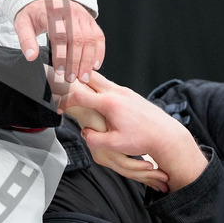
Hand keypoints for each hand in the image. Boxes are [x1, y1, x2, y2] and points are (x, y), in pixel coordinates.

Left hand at [15, 0, 104, 83]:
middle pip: (78, 39)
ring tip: (84, 76)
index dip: (61, 56)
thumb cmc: (34, 13)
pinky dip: (99, 52)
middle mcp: (71, 12)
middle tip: (72, 78)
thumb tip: (31, 57)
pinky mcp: (90, 21)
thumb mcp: (23, 23)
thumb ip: (26, 40)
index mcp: (53, 13)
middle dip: (76, 61)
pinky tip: (94, 65)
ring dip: (88, 60)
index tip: (59, 71)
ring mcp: (83, 16)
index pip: (60, 36)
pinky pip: (99, 37)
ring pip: (90, 39)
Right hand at [58, 72, 205, 191]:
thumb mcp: (116, 146)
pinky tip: (91, 92)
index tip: (56, 106)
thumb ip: (94, 140)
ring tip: (70, 84)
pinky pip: (107, 84)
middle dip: (71, 78)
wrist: (167, 135)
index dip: (63, 99)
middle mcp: (116, 92)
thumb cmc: (143, 140)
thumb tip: (84, 132)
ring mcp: (124, 91)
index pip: (79, 94)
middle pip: (87, 76)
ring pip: (98, 77)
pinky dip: (95, 85)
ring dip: (83, 80)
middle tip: (57, 81)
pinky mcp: (129, 93)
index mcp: (110, 104)